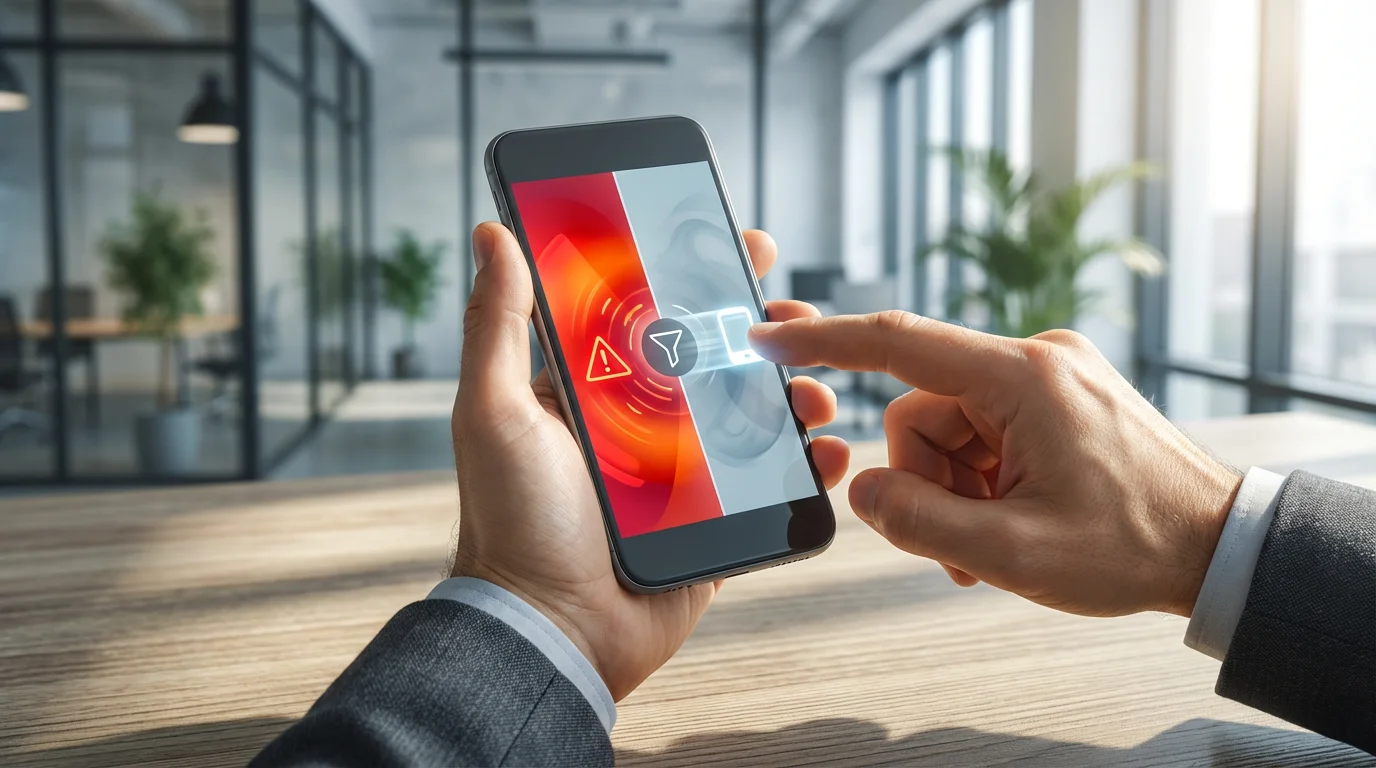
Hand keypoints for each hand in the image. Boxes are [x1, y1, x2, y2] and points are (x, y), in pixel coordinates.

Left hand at [450, 223, 850, 699]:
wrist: (551, 631)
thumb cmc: (513, 520)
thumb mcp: (494, 411)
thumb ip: (498, 323)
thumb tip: (494, 234)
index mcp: (590, 391)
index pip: (650, 317)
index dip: (696, 279)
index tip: (739, 245)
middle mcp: (637, 426)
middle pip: (712, 360)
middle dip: (761, 333)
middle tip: (797, 315)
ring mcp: (680, 475)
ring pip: (750, 417)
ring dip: (793, 393)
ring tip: (815, 391)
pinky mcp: (712, 523)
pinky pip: (769, 487)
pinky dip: (806, 466)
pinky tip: (828, 449)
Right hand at [749, 313, 1241, 617]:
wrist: (1217, 546)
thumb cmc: (1133, 546)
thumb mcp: (1013, 554)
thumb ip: (919, 523)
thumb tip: (864, 492)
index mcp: (1024, 378)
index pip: (898, 343)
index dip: (824, 342)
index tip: (769, 337)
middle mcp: (1036, 359)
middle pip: (922, 409)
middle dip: (927, 480)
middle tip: (962, 541)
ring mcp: (1050, 376)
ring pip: (950, 426)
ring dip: (955, 489)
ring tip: (995, 543)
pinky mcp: (1058, 396)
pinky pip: (985, 431)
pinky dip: (981, 481)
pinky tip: (1010, 523)